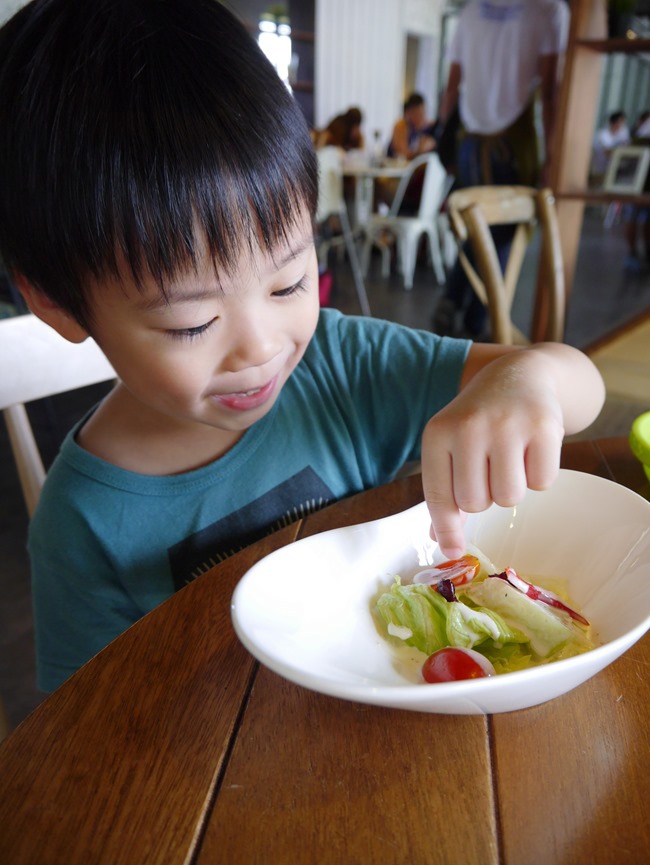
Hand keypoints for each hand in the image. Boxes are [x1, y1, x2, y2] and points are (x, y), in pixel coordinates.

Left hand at [421, 348, 566, 558]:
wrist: (518, 375)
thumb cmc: (479, 421)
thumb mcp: (451, 445)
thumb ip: (445, 492)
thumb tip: (444, 544)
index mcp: (437, 433)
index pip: (438, 495)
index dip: (446, 528)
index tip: (451, 550)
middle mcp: (469, 426)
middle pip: (476, 502)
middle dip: (485, 497)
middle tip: (490, 470)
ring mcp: (507, 424)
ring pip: (509, 497)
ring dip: (512, 488)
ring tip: (510, 459)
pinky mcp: (544, 425)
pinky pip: (542, 483)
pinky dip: (539, 476)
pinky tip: (532, 450)